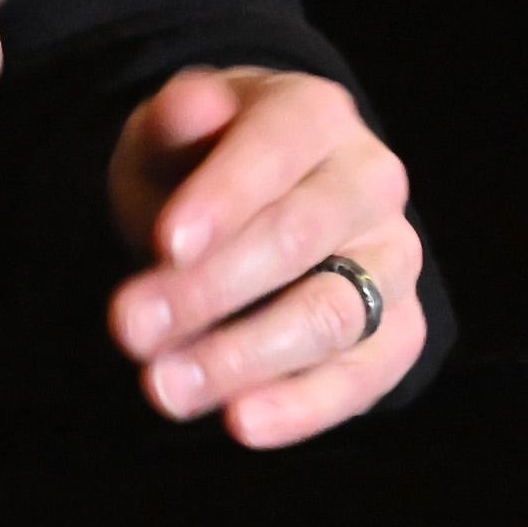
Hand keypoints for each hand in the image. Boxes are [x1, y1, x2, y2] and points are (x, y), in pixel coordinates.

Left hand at [106, 66, 425, 446]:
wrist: (249, 206)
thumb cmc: (198, 163)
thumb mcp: (167, 133)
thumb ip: (173, 119)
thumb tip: (192, 104)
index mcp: (315, 112)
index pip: (275, 149)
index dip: (222, 198)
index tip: (164, 245)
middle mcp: (371, 182)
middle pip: (298, 238)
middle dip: (207, 289)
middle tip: (128, 327)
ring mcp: (394, 260)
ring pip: (330, 315)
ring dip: (242, 357)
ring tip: (163, 385)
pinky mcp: (399, 331)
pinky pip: (362, 377)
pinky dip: (302, 406)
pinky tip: (239, 422)